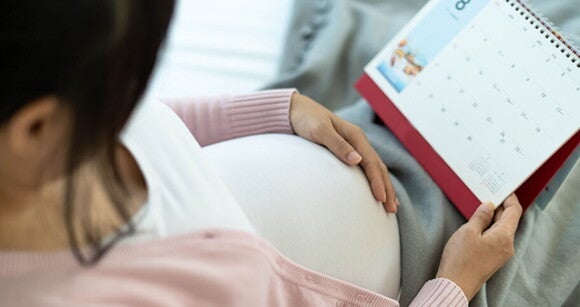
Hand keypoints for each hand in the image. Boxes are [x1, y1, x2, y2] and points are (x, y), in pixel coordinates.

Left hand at [289, 93, 397, 212]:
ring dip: (385, 186)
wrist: (296, 111)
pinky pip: (367, 168)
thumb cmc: (307, 120)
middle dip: (387, 188)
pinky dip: (375, 180)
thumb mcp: (320, 130)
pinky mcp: (348, 151)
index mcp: (355, 136)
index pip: (371, 162)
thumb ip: (337, 144)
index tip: (381, 198)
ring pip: (376, 168)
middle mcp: (358, 141)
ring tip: (391, 206)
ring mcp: (355, 146)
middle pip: (378, 167)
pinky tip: (378, 192)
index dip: (377, 181)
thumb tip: (358, 160)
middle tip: (392, 209)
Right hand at [436, 194, 522, 299]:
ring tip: (481, 209)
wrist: (455, 284)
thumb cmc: (461, 259)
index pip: (514, 212)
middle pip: (509, 221)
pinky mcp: (493, 259)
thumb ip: (480, 217)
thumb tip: (488, 206)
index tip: (503, 190)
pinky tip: (478, 226)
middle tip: (488, 196)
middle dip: (500, 208)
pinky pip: (496, 238)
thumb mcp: (468, 232)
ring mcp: (501, 254)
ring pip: (502, 230)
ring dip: (493, 218)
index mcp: (504, 236)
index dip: (510, 199)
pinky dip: (490, 228)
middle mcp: (507, 245)